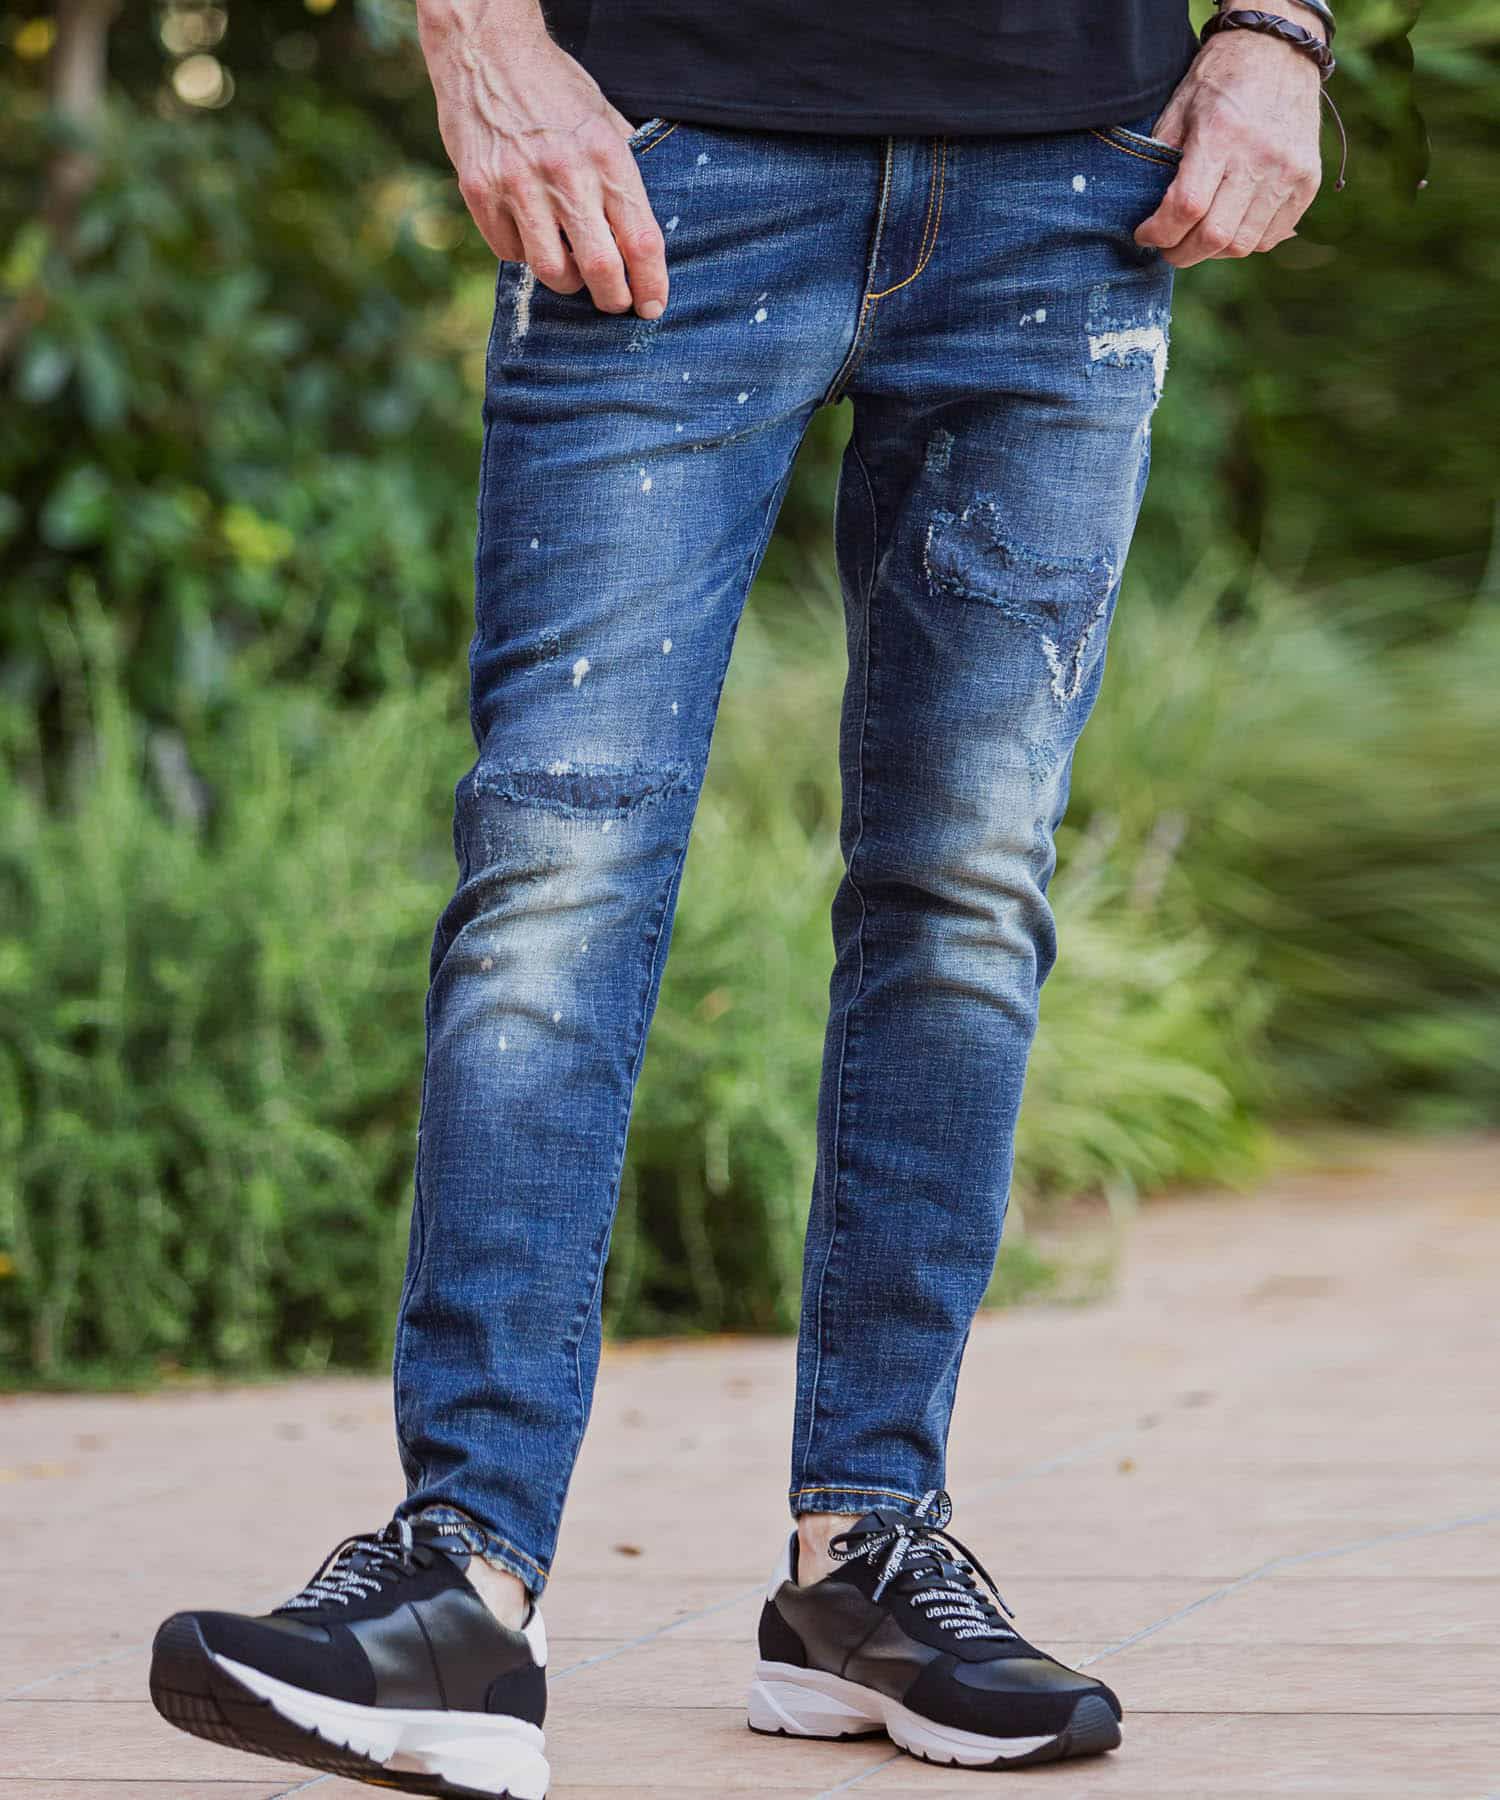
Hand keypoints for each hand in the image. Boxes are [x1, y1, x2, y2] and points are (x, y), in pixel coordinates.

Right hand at [416, 0, 667, 316]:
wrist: (484, 49)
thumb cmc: (553, 88)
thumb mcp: (603, 118)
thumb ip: (623, 171)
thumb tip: (642, 230)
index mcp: (606, 155)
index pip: (641, 239)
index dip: (652, 284)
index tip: (652, 306)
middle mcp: (566, 172)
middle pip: (601, 268)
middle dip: (612, 299)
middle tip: (614, 302)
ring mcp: (519, 184)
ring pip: (552, 271)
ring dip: (568, 282)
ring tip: (571, 269)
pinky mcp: (481, 191)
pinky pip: (510, 252)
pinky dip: (524, 254)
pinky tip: (530, 233)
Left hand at [1135, 7, 1325, 267]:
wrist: (1279, 50)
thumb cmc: (1220, 80)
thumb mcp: (1180, 110)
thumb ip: (1162, 162)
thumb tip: (1150, 214)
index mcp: (1221, 135)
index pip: (1186, 208)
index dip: (1159, 233)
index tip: (1145, 235)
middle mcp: (1259, 157)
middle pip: (1215, 237)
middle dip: (1181, 253)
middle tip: (1167, 247)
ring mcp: (1288, 171)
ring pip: (1243, 245)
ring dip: (1212, 252)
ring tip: (1197, 238)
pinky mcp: (1307, 181)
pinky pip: (1270, 237)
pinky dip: (1244, 242)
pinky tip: (1228, 226)